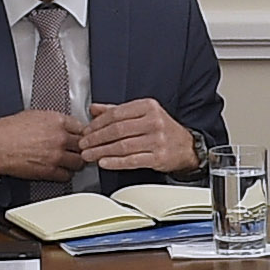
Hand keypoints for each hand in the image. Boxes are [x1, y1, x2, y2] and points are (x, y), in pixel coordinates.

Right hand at [0, 107, 86, 182]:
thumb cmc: (8, 130)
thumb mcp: (33, 115)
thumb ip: (52, 120)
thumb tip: (62, 125)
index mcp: (57, 121)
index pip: (82, 127)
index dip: (82, 133)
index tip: (80, 137)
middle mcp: (60, 138)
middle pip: (84, 145)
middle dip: (82, 148)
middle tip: (79, 150)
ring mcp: (56, 155)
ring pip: (79, 162)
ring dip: (76, 162)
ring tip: (71, 161)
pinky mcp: (50, 171)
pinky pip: (67, 175)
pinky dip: (66, 174)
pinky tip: (61, 170)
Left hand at [78, 96, 200, 173]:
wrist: (186, 147)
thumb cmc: (163, 130)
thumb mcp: (142, 114)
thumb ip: (117, 111)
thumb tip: (94, 109)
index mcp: (148, 107)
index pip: (116, 114)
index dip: (97, 124)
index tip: (86, 131)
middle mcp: (153, 121)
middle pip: (117, 130)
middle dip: (96, 138)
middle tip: (83, 144)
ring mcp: (157, 140)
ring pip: (122, 146)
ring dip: (101, 151)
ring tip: (89, 155)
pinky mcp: (158, 157)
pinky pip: (132, 160)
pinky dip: (115, 162)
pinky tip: (104, 162)